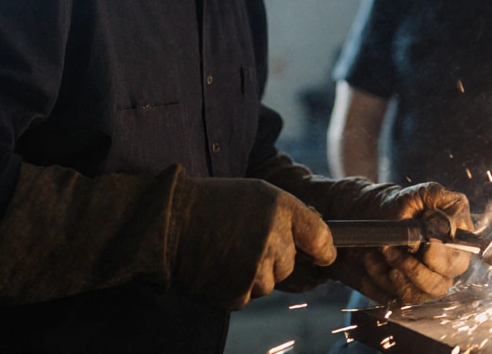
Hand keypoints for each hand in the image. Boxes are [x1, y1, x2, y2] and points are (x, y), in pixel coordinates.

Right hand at [175, 178, 335, 309]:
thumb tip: (319, 240)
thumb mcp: (257, 194)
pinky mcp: (236, 292)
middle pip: (290, 265)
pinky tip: (217, 266)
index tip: (321, 255)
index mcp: (282, 208)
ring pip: (269, 283)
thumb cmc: (214, 204)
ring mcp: (254, 268)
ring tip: (227, 251)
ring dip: (253, 274)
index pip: (321, 238)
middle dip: (272, 258)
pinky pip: (247, 296)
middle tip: (243, 240)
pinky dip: (234, 286)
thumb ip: (290, 216)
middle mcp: (273, 238)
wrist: (168, 222)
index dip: (323, 250)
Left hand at [328, 182, 472, 303]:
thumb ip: (438, 201)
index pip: (457, 263)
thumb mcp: (421, 194)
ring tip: (379, 252)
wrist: (373, 216)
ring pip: (416, 296)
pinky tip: (368, 260)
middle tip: (390, 249)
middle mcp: (444, 270)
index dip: (439, 257)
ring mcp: (424, 284)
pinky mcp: (404, 293)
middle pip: (438, 287)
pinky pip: (392, 299)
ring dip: (392, 277)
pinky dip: (377, 281)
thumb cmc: (403, 205)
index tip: (425, 245)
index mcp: (456, 245)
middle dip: (412, 269)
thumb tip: (446, 227)